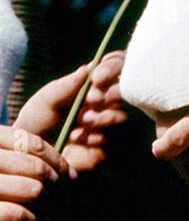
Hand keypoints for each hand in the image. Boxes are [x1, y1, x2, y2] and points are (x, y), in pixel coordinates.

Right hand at [0, 125, 74, 220]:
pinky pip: (17, 213)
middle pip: (35, 166)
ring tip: (51, 212)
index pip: (29, 142)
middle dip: (57, 185)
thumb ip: (24, 162)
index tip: (70, 178)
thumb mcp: (4, 168)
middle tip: (64, 200)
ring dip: (49, 204)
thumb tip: (71, 175)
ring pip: (33, 190)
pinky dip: (32, 219)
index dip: (56, 160)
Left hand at [14, 53, 128, 175]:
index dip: (112, 68)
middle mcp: (103, 103)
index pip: (114, 67)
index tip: (97, 78)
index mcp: (91, 85)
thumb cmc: (38, 122)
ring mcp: (107, 124)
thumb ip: (68, 84)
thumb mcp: (48, 99)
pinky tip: (78, 139)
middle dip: (110, 93)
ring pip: (121, 115)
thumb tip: (90, 67)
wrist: (34, 154)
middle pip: (123, 90)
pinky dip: (95, 137)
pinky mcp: (108, 146)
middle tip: (91, 99)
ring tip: (82, 121)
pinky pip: (113, 137)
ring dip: (102, 117)